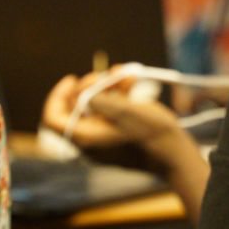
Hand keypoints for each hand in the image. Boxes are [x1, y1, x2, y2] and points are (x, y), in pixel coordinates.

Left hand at [41, 73, 183, 170]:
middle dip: (89, 87)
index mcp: (85, 138)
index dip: (58, 96)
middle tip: (104, 75)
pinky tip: (131, 82)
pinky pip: (110, 114)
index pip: (54, 119)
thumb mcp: (124, 110)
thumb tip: (82, 95)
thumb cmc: (150, 133)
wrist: (174, 155)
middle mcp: (90, 141)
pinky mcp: (117, 137)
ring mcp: (104, 140)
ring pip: (95, 108)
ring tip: (124, 73)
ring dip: (108, 88)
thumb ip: (98, 100)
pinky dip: (118, 97)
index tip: (72, 79)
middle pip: (75, 109)